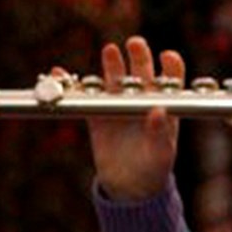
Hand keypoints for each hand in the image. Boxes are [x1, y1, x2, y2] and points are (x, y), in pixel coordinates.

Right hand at [79, 36, 182, 201]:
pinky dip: (73, 84)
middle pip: (141, 71)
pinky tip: (61, 74)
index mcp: (163, 105)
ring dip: (112, 63)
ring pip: (115, 79)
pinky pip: (86, 97)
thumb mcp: (161, 154)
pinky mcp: (97, 116)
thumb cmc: (154, 168)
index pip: (171, 78)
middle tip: (135, 43)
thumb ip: (160, 133)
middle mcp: (141, 100)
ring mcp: (118, 105)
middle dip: (139, 55)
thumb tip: (158, 111)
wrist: (129, 187)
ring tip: (110, 51)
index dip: (171, 65)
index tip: (166, 56)